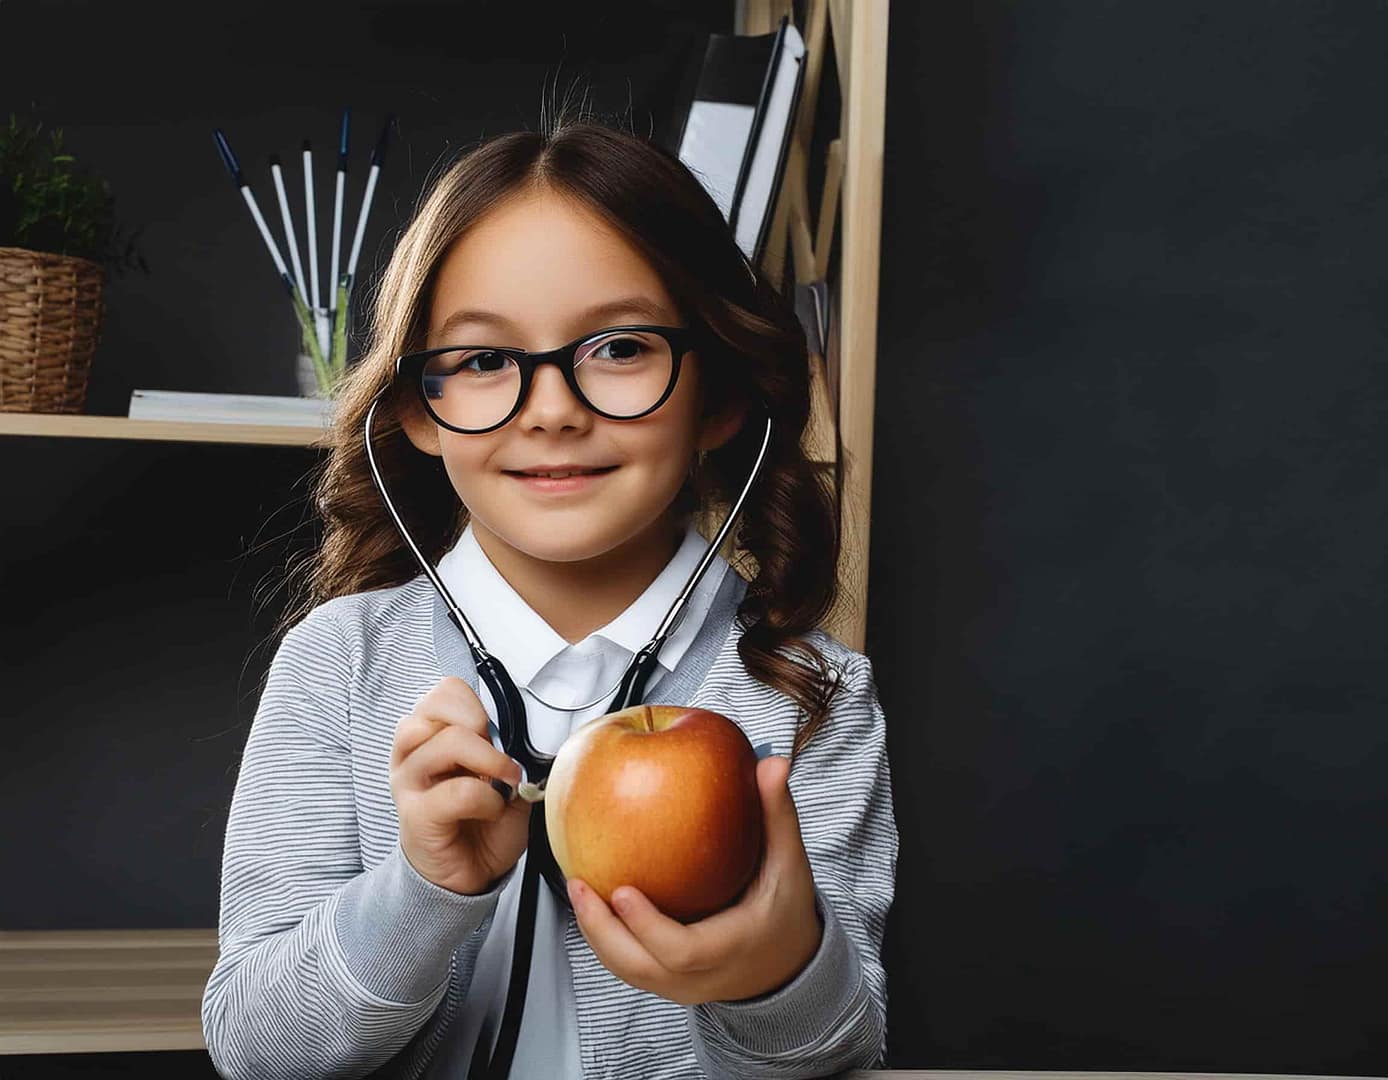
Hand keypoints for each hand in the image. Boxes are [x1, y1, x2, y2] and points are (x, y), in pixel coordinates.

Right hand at [390, 676, 530, 895]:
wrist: (467, 874)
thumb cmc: (481, 824)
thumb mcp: (502, 779)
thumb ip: (507, 753)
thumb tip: (523, 742)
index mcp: (429, 736)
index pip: (444, 691)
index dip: (474, 705)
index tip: (491, 734)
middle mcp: (411, 753)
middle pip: (437, 707)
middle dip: (482, 728)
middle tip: (498, 760)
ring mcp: (409, 783)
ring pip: (446, 742)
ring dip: (486, 759)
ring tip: (499, 783)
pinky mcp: (416, 815)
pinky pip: (458, 792)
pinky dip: (486, 799)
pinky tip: (491, 811)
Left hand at [567, 755, 822, 1005]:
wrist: (785, 964)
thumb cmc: (785, 911)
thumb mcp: (788, 865)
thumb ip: (777, 815)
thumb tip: (772, 764)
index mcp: (730, 948)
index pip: (682, 951)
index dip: (648, 926)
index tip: (622, 891)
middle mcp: (700, 976)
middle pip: (640, 966)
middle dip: (603, 930)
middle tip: (580, 886)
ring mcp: (678, 986)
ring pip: (626, 970)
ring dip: (596, 932)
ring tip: (576, 888)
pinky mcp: (664, 981)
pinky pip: (627, 965)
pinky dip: (605, 936)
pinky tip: (590, 900)